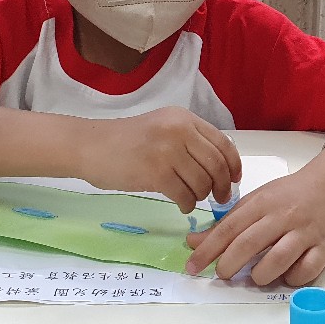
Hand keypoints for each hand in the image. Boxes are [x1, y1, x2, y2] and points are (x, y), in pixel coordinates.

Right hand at [75, 107, 240, 213]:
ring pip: (202, 182)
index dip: (234, 164)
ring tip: (192, 198)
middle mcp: (179, 130)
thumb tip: (219, 169)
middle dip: (223, 186)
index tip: (235, 179)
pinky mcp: (155, 172)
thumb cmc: (125, 141)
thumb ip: (188, 141)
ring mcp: (167, 150)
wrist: (89, 146)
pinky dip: (187, 204)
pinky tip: (181, 205)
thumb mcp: (162, 128)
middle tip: (220, 198)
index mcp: (183, 119)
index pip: (222, 142)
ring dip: (201, 195)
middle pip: (216, 164)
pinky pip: (184, 195)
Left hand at [183, 168, 324, 285]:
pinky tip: (285, 276)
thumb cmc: (286, 196)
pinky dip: (293, 278)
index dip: (208, 249)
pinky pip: (308, 269)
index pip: (230, 228)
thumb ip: (226, 225)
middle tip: (221, 275)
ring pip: (279, 259)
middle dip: (229, 264)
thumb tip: (193, 243)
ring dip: (261, 275)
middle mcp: (283, 216)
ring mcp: (305, 232)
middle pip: (250, 243)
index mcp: (262, 203)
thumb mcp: (254, 202)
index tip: (192, 267)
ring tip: (255, 277)